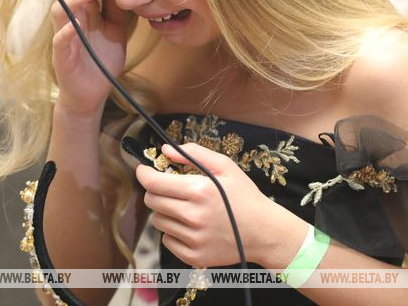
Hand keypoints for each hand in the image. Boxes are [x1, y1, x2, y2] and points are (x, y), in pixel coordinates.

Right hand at [50, 0, 128, 117]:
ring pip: (60, 11)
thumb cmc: (101, 59)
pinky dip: (65, 32)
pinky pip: (59, 41)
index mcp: (84, 11)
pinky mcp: (61, 57)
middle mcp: (71, 20)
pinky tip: (74, 26)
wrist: (92, 94)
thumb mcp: (115, 28)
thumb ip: (116, 7)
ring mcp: (64, 37)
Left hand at [136, 142, 291, 268]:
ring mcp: (194, 239)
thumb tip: (164, 151)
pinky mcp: (194, 257)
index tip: (143, 170)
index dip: (144, 174)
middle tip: (168, 188)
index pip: (154, 183)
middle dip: (155, 191)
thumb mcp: (225, 166)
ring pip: (158, 222)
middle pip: (152, 202)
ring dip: (165, 212)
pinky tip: (190, 226)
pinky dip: (173, 232)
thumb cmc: (244, 196)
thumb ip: (194, 153)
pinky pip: (167, 241)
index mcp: (200, 191)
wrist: (264, 232)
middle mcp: (194, 216)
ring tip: (184, 208)